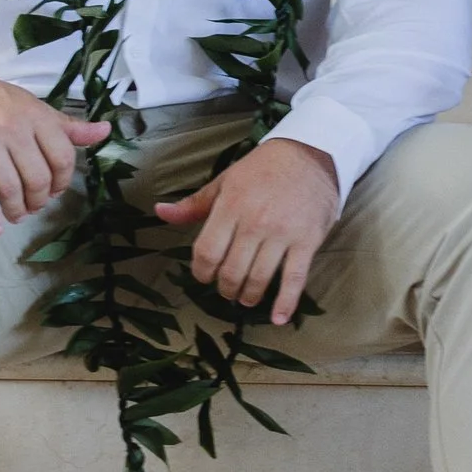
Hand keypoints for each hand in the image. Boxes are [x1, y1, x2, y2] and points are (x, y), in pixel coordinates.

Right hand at [0, 71, 107, 233]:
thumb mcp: (31, 106)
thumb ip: (66, 125)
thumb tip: (104, 132)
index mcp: (35, 115)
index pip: (62, 158)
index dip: (61, 182)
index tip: (53, 191)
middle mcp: (12, 127)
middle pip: (38, 178)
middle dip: (38, 201)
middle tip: (32, 207)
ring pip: (10, 189)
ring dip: (15, 211)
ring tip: (14, 215)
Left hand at [154, 135, 340, 330]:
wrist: (310, 154)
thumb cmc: (263, 169)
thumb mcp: (225, 181)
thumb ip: (195, 204)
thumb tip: (160, 211)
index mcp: (231, 206)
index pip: (207, 252)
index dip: (201, 271)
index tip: (204, 275)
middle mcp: (255, 222)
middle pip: (232, 271)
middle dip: (225, 288)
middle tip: (227, 290)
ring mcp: (283, 234)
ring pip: (259, 279)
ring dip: (249, 296)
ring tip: (246, 298)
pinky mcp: (307, 241)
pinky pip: (295, 279)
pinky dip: (286, 302)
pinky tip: (278, 318)